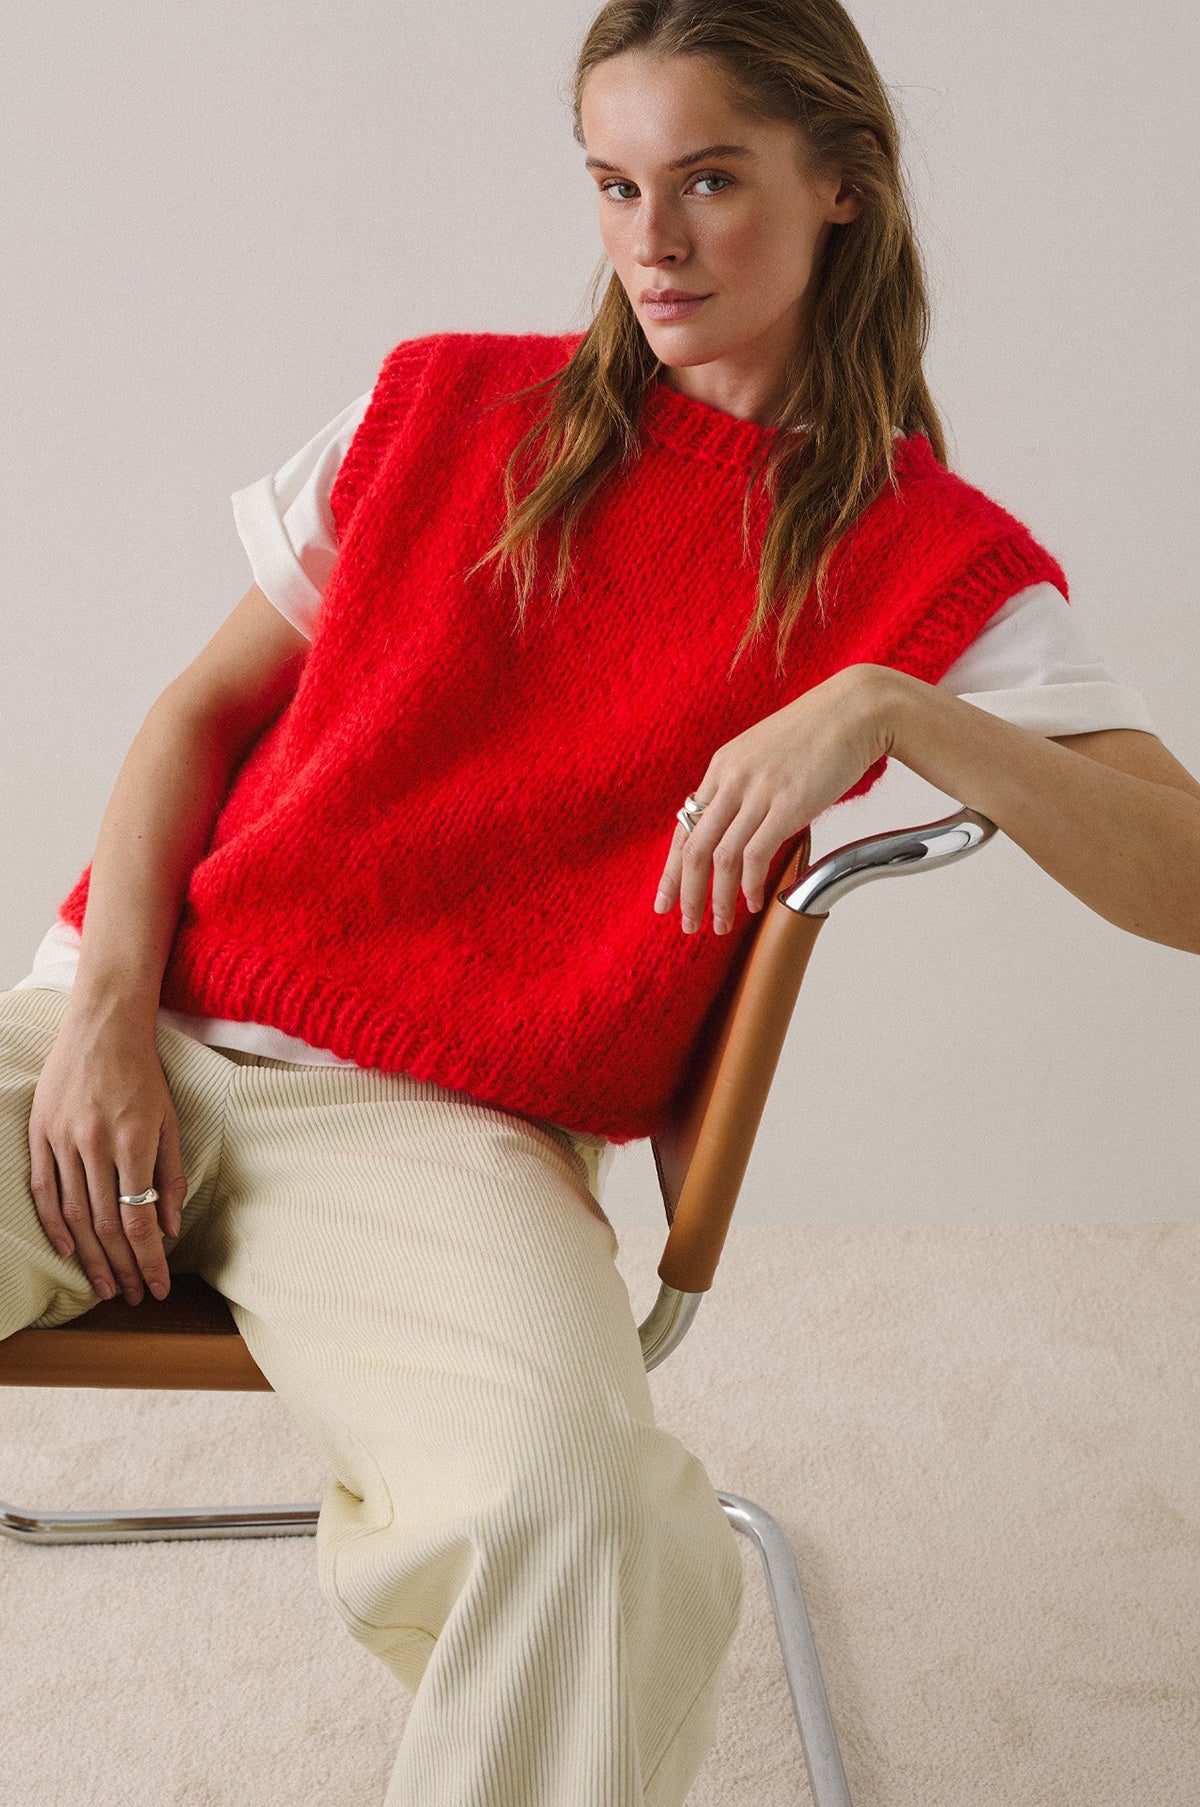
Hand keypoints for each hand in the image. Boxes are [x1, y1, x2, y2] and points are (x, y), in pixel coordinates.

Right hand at [27, 1001, 186, 1304]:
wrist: (103, 1025)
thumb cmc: (144, 1073)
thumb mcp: (171, 1120)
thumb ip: (171, 1175)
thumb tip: (169, 1227)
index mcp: (132, 1140)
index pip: (138, 1218)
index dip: (148, 1259)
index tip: (158, 1286)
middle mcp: (94, 1143)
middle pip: (105, 1224)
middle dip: (122, 1266)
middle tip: (133, 1296)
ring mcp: (62, 1138)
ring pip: (74, 1214)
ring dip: (90, 1257)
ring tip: (105, 1287)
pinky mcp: (40, 1131)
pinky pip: (43, 1188)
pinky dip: (53, 1224)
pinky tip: (68, 1252)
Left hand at [653, 665, 894, 933]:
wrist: (856, 708)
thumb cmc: (818, 733)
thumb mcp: (765, 754)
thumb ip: (745, 786)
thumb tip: (737, 825)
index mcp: (722, 766)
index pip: (683, 827)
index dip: (671, 869)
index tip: (665, 900)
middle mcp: (732, 779)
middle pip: (693, 847)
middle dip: (686, 893)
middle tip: (688, 925)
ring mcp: (758, 791)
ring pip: (721, 858)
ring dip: (717, 899)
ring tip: (720, 925)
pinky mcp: (788, 804)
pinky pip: (755, 856)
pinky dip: (749, 886)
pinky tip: (753, 902)